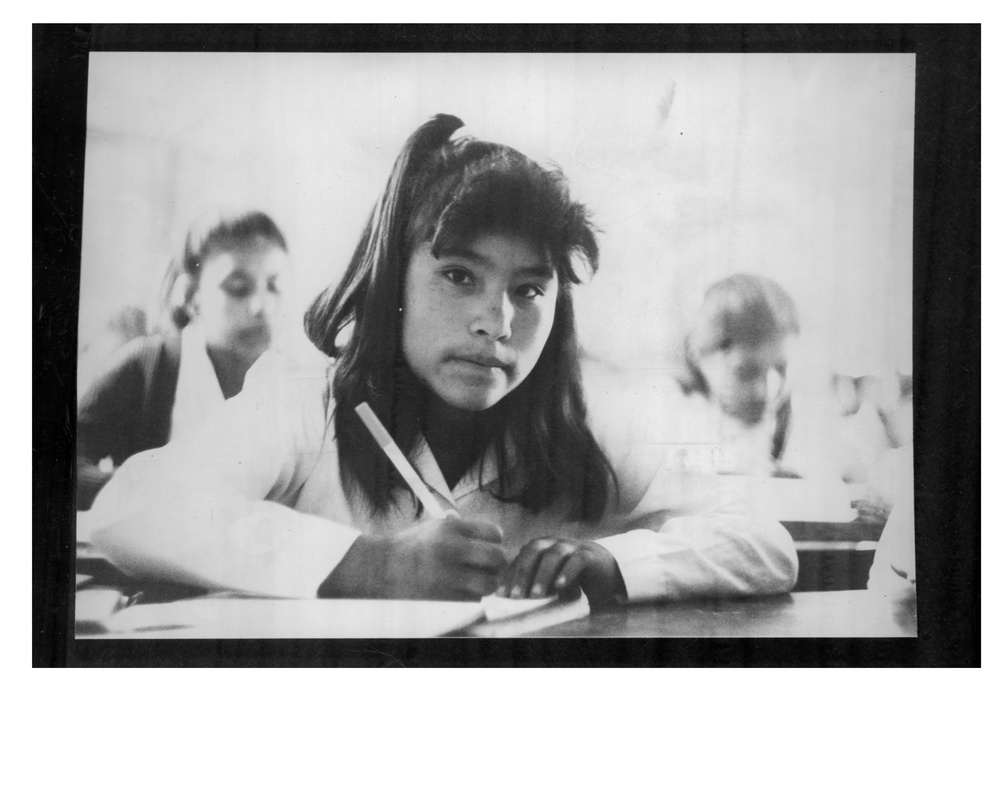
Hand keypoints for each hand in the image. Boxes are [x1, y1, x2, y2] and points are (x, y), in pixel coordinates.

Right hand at [318, 515, 506, 600]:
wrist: (378, 572)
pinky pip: (474, 601)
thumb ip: (464, 531)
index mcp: (450, 528)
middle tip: (490, 566)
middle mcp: (451, 550)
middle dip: (498, 563)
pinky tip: (457, 592)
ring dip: (487, 584)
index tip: (489, 546)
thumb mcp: (434, 528)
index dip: (495, 540)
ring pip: (489, 583)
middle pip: (498, 557)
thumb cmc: (410, 549)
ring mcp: (448, 576)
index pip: (494, 532)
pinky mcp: (444, 600)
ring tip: (475, 581)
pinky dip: (471, 598)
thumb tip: (496, 538)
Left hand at [498, 537, 626, 609]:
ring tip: (536, 594)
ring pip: (554, 554)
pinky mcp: (590, 555)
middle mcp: (555, 543)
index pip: (521, 557)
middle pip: (534, 550)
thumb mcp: (551, 583)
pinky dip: (567, 572)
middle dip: (522, 572)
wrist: (606, 572)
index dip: (510, 574)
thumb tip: (510, 602)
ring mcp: (573, 546)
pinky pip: (577, 560)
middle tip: (515, 595)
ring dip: (542, 574)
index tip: (501, 594)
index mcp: (542, 547)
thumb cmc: (573, 580)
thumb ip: (535, 587)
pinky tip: (560, 586)